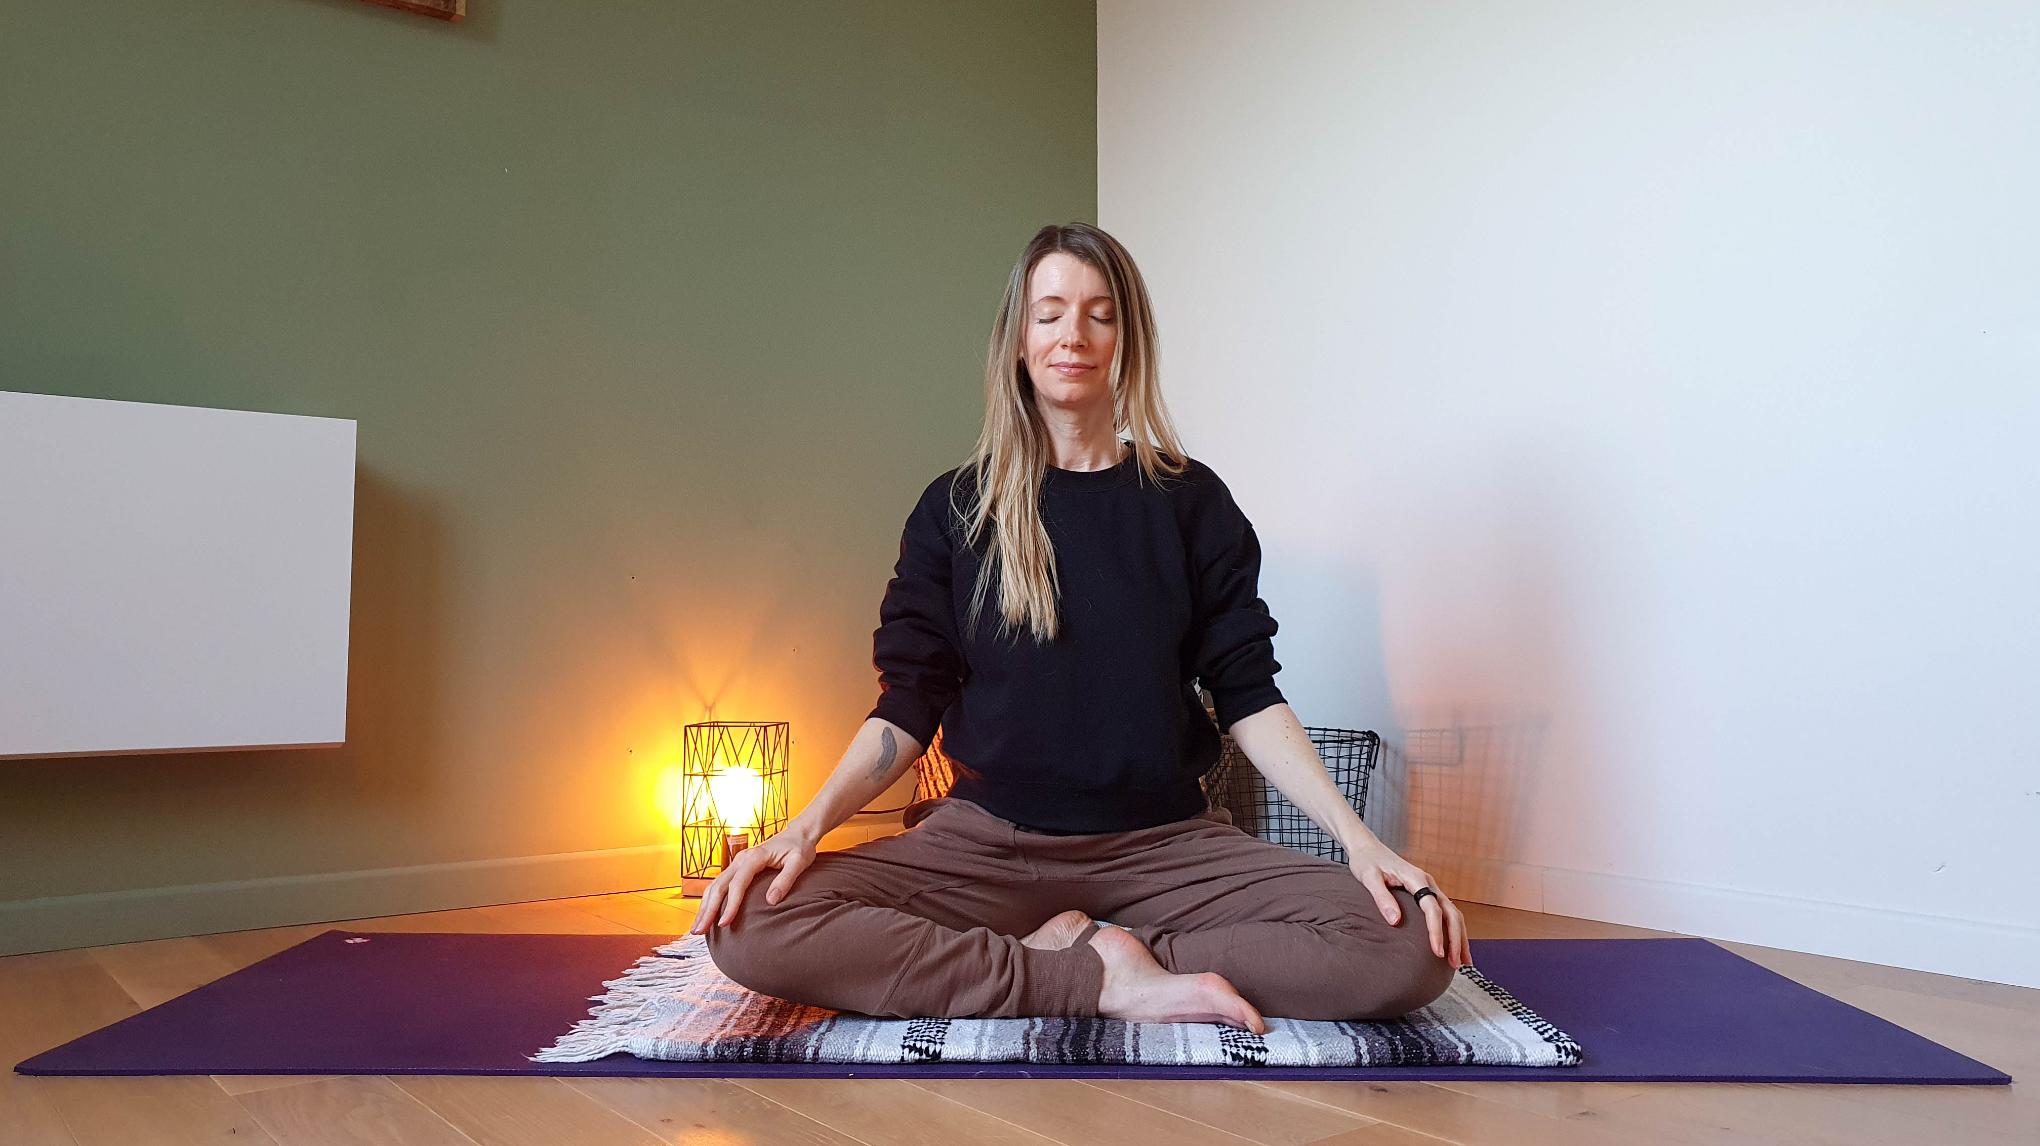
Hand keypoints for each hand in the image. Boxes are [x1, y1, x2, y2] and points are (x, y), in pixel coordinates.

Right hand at [687, 829, 816, 934]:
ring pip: (714, 885)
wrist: (797, 834)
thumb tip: (770, 901)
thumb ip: (786, 880)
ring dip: (704, 906)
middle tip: (698, 931)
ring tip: (697, 928)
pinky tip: (706, 914)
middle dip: (707, 909)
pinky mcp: (738, 868)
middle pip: (718, 885)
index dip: (730, 905)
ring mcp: (737, 863)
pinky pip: (719, 885)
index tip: (724, 924)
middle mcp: (741, 859)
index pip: (737, 884)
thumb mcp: (798, 862)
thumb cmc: (799, 848)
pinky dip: (710, 900)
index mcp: (754, 857)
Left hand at [1347, 841, 1469, 969]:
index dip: (1437, 931)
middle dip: (1456, 939)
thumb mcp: (1369, 878)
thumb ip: (1382, 898)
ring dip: (1459, 937)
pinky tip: (1454, 945)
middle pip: (1451, 912)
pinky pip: (1445, 912)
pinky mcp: (1426, 892)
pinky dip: (1453, 929)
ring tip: (1461, 961)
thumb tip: (1395, 921)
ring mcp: (1429, 887)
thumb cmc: (1366, 862)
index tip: (1437, 951)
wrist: (1367, 848)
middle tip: (1454, 963)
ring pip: (1453, 913)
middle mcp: (1428, 882)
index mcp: (1416, 878)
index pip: (1433, 908)